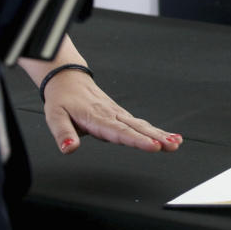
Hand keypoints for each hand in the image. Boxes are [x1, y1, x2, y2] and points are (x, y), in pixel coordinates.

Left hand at [19, 37, 181, 154]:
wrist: (69, 80)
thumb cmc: (62, 100)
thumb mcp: (54, 117)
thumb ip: (63, 134)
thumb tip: (69, 149)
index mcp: (97, 117)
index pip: (120, 132)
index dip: (137, 140)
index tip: (153, 146)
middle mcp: (112, 115)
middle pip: (137, 128)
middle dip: (156, 137)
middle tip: (172, 146)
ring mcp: (118, 113)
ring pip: (142, 125)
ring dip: (160, 134)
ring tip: (176, 143)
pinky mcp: (121, 114)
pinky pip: (140, 123)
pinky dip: (156, 131)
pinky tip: (169, 137)